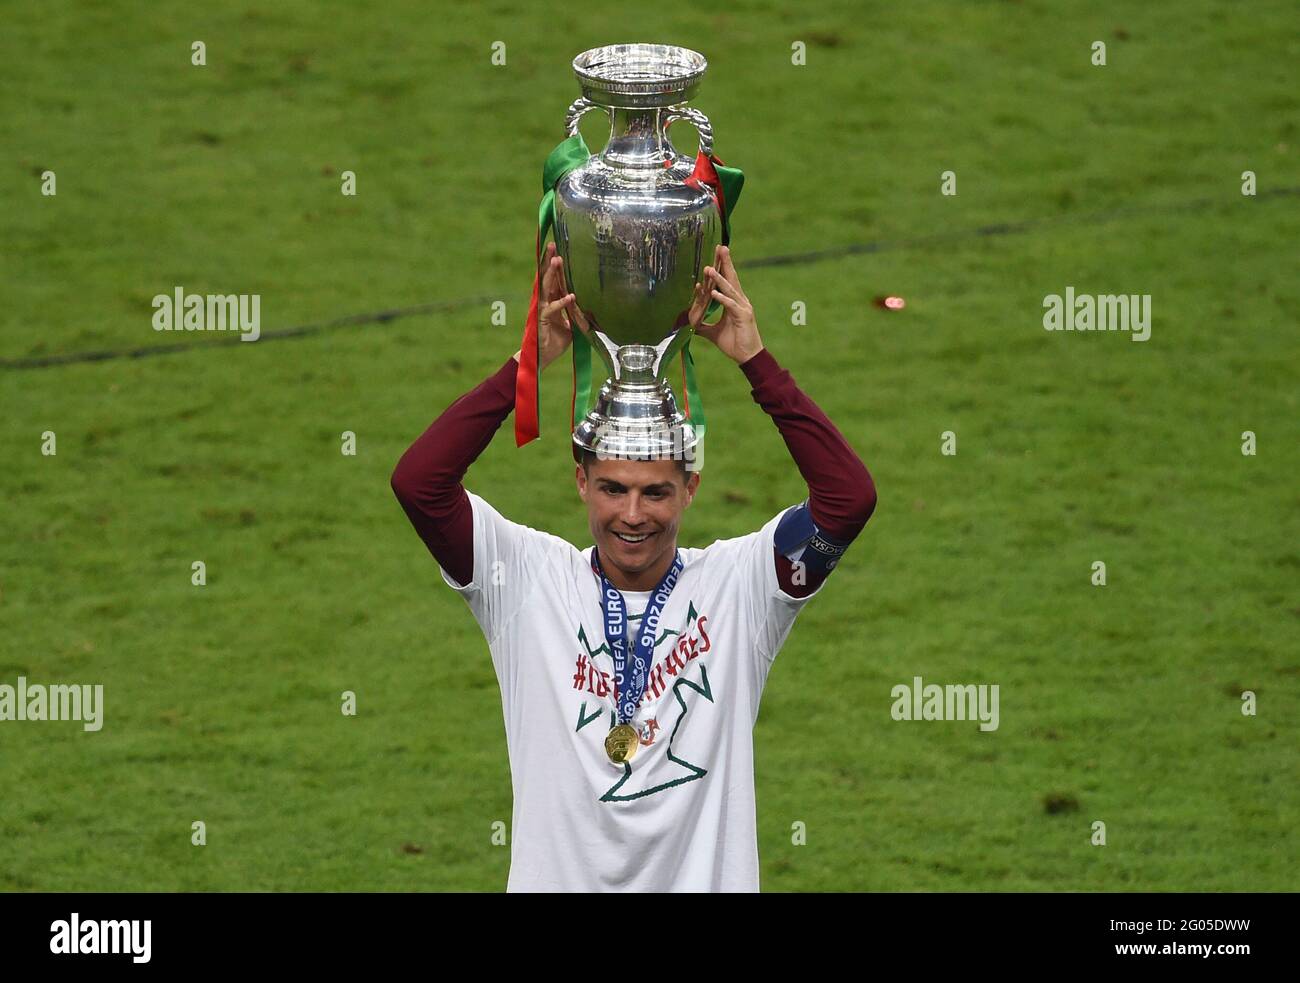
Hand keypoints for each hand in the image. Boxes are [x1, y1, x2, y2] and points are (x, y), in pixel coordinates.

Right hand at [535, 243, 588, 370]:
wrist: (543, 358)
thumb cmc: (555, 341)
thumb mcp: (571, 325)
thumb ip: (577, 314)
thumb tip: (590, 308)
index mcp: (551, 301)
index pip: (552, 279)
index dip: (554, 265)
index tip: (557, 248)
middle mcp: (545, 302)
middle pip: (546, 278)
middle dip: (549, 261)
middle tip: (552, 244)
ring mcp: (542, 310)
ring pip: (546, 288)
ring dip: (552, 274)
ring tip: (558, 260)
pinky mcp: (543, 321)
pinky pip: (552, 309)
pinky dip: (562, 303)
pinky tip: (570, 296)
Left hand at [687, 245, 763, 364]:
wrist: (747, 357)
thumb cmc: (734, 343)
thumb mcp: (713, 333)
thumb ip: (703, 326)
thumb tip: (690, 323)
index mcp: (734, 303)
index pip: (727, 282)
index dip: (720, 269)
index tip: (713, 258)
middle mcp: (740, 301)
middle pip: (732, 278)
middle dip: (725, 263)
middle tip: (720, 247)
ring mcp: (743, 308)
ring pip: (729, 289)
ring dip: (719, 279)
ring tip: (709, 269)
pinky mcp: (744, 317)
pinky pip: (731, 305)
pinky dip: (722, 299)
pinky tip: (714, 292)